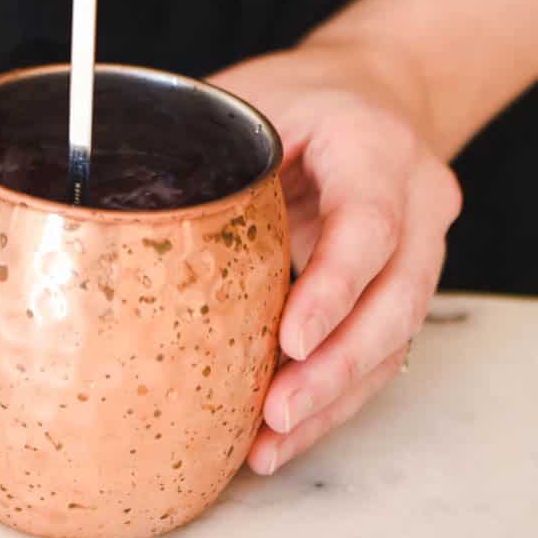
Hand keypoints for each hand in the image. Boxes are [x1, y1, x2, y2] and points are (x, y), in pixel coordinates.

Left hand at [209, 32, 460, 474]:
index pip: (369, 224)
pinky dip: (335, 399)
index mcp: (376, 145)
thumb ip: (207, 152)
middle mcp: (418, 199)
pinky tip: (285, 436)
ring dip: (334, 398)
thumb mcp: (252, 101)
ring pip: (395, 339)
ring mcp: (424, 249)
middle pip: (396, 298)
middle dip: (336, 366)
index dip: (334, 288)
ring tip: (269, 444)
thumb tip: (112, 211)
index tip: (290, 340)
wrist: (373, 93)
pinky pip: (381, 355)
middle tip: (276, 413)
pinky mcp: (406, 289)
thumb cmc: (298, 98)